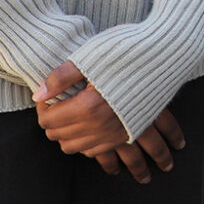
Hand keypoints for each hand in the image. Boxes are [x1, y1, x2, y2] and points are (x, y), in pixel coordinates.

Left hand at [32, 62, 184, 181]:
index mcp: (88, 106)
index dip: (42, 109)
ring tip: (67, 120)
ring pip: (76, 148)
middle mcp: (100, 125)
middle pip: (60, 136)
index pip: (48, 120)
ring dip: (67, 136)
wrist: (164, 56)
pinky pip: (96, 152)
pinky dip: (86, 144)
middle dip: (52, 124)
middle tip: (54, 107)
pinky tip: (86, 130)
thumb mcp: (89, 58)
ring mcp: (114, 133)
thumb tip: (38, 94)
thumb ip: (61, 78)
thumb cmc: (126, 51)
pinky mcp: (126, 135)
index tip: (45, 98)